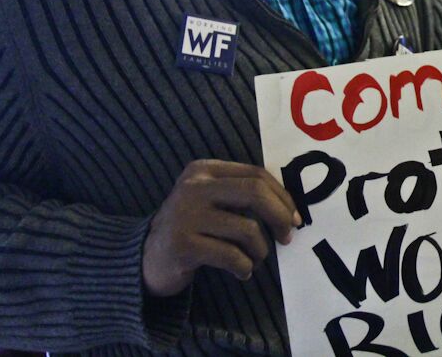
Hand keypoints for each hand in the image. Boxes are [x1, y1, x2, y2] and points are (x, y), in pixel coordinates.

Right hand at [142, 160, 300, 297]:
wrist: (147, 259)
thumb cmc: (192, 229)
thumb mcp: (212, 201)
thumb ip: (242, 196)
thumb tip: (291, 210)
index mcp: (203, 170)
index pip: (256, 175)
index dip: (283, 197)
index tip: (295, 218)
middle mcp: (193, 187)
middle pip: (255, 193)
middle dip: (280, 217)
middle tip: (287, 237)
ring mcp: (185, 215)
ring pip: (247, 229)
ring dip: (260, 251)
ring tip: (254, 260)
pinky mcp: (182, 245)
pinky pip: (232, 256)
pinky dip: (244, 267)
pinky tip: (241, 272)